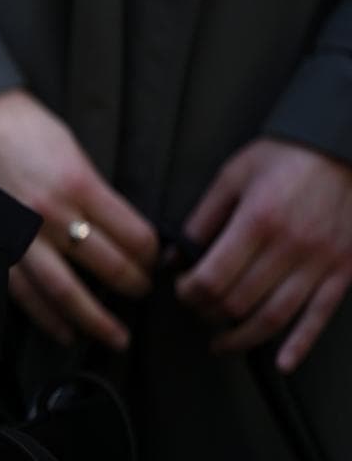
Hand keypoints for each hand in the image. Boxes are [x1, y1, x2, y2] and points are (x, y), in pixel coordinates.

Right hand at [0, 89, 156, 348]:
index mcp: (79, 185)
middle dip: (134, 286)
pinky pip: (24, 294)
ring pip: (66, 292)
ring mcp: (21, 236)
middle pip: (108, 267)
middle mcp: (52, 215)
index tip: (156, 261)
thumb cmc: (26, 128)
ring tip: (115, 336)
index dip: (152, 254)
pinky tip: (66, 331)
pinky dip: (47, 317)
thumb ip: (94, 192)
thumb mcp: (72, 151)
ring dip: (95, 320)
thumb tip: (120, 231)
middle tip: (143, 295)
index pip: (134, 236)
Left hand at [176, 138, 351, 371]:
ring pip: (274, 318)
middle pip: (239, 302)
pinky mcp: (344, 272)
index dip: (188, 293)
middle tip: (196, 309)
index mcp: (258, 221)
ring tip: (221, 342)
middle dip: (208, 312)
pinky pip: (320, 318)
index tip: (181, 289)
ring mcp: (321, 263)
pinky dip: (299, 345)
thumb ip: (202, 218)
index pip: (212, 278)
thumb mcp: (232, 177)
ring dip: (242, 337)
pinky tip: (281, 362)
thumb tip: (174, 256)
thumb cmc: (283, 157)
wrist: (343, 146)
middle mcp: (291, 248)